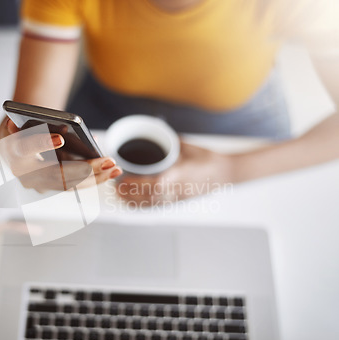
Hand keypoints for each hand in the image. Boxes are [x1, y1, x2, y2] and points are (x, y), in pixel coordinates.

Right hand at [0, 117, 121, 191]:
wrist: (12, 142)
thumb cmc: (24, 125)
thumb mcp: (29, 118)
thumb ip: (42, 120)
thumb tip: (68, 126)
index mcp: (12, 148)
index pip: (25, 147)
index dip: (42, 143)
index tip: (61, 138)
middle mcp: (22, 171)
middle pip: (55, 174)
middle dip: (85, 168)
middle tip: (108, 160)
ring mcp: (35, 183)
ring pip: (67, 185)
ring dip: (95, 178)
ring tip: (115, 169)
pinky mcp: (48, 187)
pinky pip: (72, 186)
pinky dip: (92, 180)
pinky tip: (110, 173)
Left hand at [116, 142, 234, 203]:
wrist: (225, 173)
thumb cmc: (207, 159)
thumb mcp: (186, 146)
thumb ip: (169, 142)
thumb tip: (153, 131)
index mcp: (178, 175)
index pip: (153, 183)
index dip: (136, 184)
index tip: (122, 180)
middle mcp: (176, 189)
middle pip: (148, 196)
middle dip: (130, 194)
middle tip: (115, 187)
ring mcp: (176, 197)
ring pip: (151, 203)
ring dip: (133, 201)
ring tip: (119, 195)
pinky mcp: (177, 201)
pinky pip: (156, 206)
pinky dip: (142, 205)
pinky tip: (132, 202)